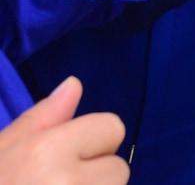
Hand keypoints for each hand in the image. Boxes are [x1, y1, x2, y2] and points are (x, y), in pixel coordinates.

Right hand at [0, 77, 128, 184]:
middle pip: (119, 167)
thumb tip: (74, 84)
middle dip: (95, 175)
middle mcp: (70, 181)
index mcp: (45, 153)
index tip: (61, 160)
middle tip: (55, 184)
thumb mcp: (2, 150)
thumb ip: (41, 119)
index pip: (112, 128)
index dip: (92, 142)